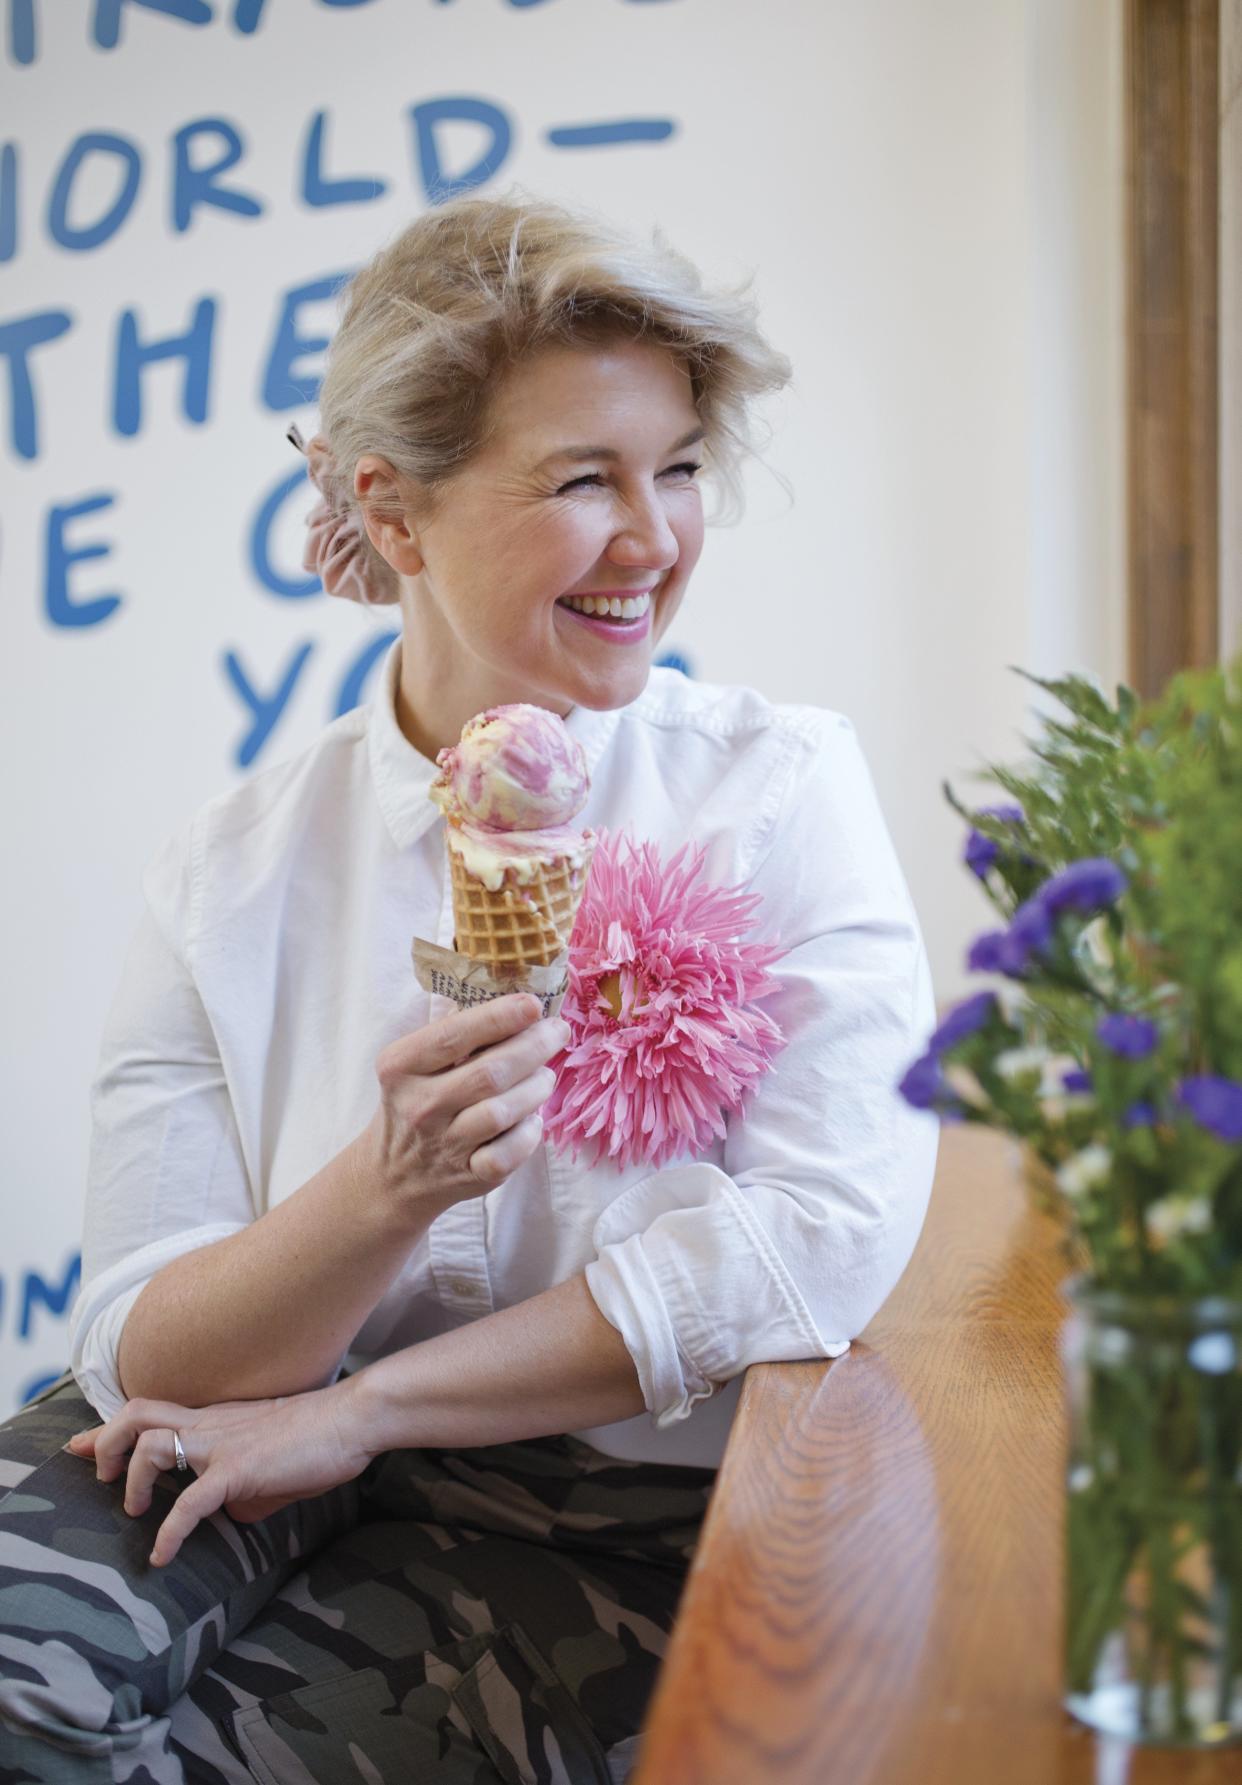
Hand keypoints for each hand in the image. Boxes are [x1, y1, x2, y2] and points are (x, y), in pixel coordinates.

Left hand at [62, 1382, 371, 1567]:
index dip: (108, 1429)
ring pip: (150, 1444)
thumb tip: (231, 1513)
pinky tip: (161, 1555)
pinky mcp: (238, 1469)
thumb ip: (241, 1485)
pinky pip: (190, 1502)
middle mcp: (210, 1424)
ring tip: (132, 1510)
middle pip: (135, 1413)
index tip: (82, 1445)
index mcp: (215, 1419)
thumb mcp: (270, 1464)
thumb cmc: (320, 1439)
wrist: (353, 1419)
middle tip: (97, 1472)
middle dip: (104, 1442)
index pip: (150, 1412)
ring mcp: (221, 1443)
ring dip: (130, 1479)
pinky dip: (169, 1532)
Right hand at [358, 991, 569, 1216]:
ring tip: (545, 1075)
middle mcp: (419, 1105)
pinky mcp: (468, 1175)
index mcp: (401, 1066)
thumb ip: (455, 1031)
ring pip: (503, 1111)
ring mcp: (443, 1144)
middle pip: (490, 1072)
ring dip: (536, 1087)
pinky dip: (530, 1134)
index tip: (533, 1004)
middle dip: (534, 1046)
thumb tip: (514, 995)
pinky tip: (532, 1119)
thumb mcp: (415, 1062)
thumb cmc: (417, 1100)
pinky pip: (510, 1154)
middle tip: (558, 1031)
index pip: (454, 1036)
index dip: (499, 1017)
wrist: (394, 1174)